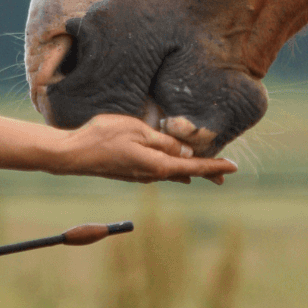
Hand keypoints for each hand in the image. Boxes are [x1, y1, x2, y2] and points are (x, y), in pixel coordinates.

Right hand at [57, 113, 236, 184]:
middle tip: (226, 172)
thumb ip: (164, 142)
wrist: (74, 154)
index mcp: (158, 165)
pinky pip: (160, 171)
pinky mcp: (131, 172)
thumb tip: (187, 150)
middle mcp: (152, 174)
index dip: (214, 166)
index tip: (233, 167)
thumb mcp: (138, 131)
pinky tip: (177, 169)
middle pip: (186, 171)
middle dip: (207, 170)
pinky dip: (175, 168)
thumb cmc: (104, 137)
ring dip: (191, 169)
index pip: (193, 165)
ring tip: (207, 170)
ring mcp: (141, 175)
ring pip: (173, 172)